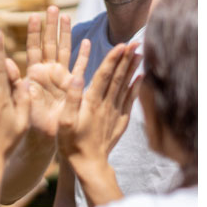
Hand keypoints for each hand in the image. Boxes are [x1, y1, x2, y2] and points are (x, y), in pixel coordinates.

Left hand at [25, 6, 86, 138]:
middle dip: (51, 26)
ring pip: (64, 51)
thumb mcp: (17, 99)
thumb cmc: (26, 122)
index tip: (34, 14)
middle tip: (52, 7)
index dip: (34, 31)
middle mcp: (48, 73)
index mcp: (34, 73)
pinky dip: (83, 56)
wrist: (42, 139)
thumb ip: (12, 80)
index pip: (34, 47)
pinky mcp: (73, 88)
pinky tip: (86, 42)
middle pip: (50, 44)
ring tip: (65, 16)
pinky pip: (79, 69)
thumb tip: (4, 60)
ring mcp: (61, 79)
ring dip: (65, 34)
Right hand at [56, 40, 138, 201]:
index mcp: (91, 102)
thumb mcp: (64, 121)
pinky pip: (130, 101)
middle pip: (118, 77)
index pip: (104, 75)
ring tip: (140, 53)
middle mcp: (106, 105)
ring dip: (133, 69)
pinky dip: (136, 88)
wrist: (89, 165)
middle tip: (136, 41)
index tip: (122, 44)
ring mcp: (115, 113)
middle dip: (126, 58)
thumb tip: (77, 77)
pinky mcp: (120, 121)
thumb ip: (71, 98)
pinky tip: (141, 77)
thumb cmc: (71, 143)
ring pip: (125, 87)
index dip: (113, 59)